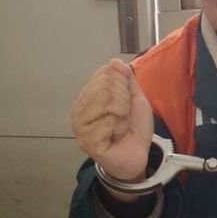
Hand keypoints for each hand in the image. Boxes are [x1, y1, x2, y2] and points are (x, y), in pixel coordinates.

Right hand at [71, 59, 152, 180]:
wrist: (137, 155)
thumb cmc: (133, 128)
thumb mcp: (134, 98)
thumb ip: (126, 80)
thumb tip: (115, 61)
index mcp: (88, 96)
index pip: (105, 73)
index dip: (123, 85)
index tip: (126, 101)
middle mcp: (78, 108)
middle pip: (105, 86)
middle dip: (124, 101)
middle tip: (124, 116)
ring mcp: (79, 125)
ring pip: (106, 101)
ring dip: (122, 115)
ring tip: (120, 126)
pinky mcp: (86, 140)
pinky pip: (108, 121)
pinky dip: (120, 128)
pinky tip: (116, 137)